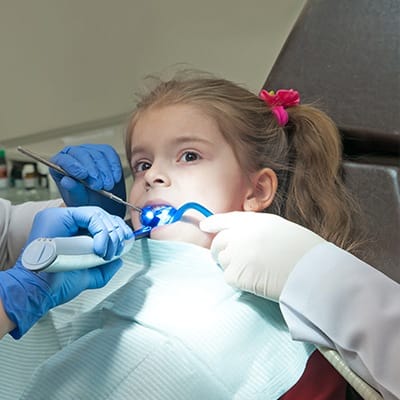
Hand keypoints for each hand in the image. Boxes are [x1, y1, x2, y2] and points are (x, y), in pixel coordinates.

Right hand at [0, 206, 132, 338]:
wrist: (40, 292)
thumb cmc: (58, 285)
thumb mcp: (88, 275)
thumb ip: (104, 268)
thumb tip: (119, 260)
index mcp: (73, 232)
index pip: (101, 221)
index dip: (117, 230)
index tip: (125, 243)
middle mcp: (66, 221)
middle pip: (101, 215)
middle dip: (116, 231)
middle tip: (117, 249)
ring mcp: (61, 217)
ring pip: (98, 214)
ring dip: (110, 234)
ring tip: (106, 253)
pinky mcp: (57, 216)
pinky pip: (90, 216)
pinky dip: (101, 232)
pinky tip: (99, 249)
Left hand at [50, 144, 126, 217]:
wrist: (101, 201)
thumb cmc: (85, 200)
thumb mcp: (78, 200)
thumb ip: (73, 190)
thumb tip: (67, 181)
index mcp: (60, 165)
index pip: (63, 160)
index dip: (73, 166)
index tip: (83, 176)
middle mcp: (74, 154)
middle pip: (82, 154)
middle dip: (92, 170)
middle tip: (99, 185)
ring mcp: (90, 151)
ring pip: (97, 154)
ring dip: (105, 171)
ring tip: (108, 185)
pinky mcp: (105, 152)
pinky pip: (110, 154)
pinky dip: (114, 166)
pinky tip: (115, 178)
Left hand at [200, 212, 324, 300]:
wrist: (312, 272)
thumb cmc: (303, 251)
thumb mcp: (279, 228)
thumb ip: (256, 229)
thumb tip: (239, 238)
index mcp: (254, 221)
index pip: (226, 219)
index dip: (213, 223)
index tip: (204, 226)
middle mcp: (241, 234)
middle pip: (218, 242)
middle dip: (220, 250)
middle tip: (229, 259)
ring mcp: (237, 254)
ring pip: (222, 260)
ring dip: (231, 266)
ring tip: (253, 271)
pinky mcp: (236, 274)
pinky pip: (228, 277)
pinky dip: (237, 280)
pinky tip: (254, 281)